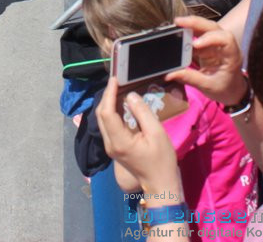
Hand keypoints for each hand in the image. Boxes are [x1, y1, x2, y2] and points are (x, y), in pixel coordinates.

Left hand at [95, 77, 181, 196]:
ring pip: (103, 120)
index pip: (106, 112)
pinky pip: (109, 126)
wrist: (160, 183)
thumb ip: (142, 113)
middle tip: (117, 81)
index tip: (115, 79)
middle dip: (107, 96)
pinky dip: (112, 112)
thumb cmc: (161, 160)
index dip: (109, 93)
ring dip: (108, 103)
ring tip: (119, 89)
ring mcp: (110, 147)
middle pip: (101, 115)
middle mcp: (110, 144)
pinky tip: (122, 104)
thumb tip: (130, 96)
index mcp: (119, 141)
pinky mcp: (114, 147)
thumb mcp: (157, 133)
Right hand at [165, 16, 247, 107]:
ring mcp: (217, 43)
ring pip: (206, 27)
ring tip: (177, 24)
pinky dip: (189, 32)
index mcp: (232, 56)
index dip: (210, 38)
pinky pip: (199, 35)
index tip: (195, 44)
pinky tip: (179, 32)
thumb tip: (170, 74)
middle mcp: (226, 46)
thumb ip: (189, 78)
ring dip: (191, 24)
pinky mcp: (209, 44)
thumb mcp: (208, 86)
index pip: (226, 40)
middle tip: (178, 23)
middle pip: (213, 27)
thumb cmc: (225, 89)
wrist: (232, 91)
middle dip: (196, 23)